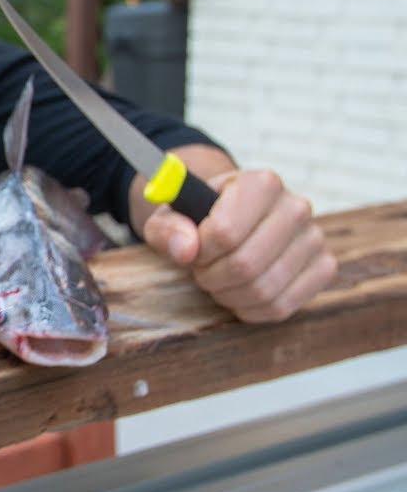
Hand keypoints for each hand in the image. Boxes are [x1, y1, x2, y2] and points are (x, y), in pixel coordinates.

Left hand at [142, 168, 337, 321]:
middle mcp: (296, 206)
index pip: (225, 232)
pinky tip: (238, 292)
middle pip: (245, 265)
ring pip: (264, 290)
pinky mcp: (323, 268)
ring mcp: (314, 238)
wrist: (232, 220)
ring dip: (228, 294)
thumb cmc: (199, 218)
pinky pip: (282, 306)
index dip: (200, 251)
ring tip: (218, 279)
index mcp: (260, 183)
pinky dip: (251, 309)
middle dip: (212, 276)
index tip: (192, 250)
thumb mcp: (170, 217)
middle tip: (201, 270)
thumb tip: (186, 250)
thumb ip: (168, 229)